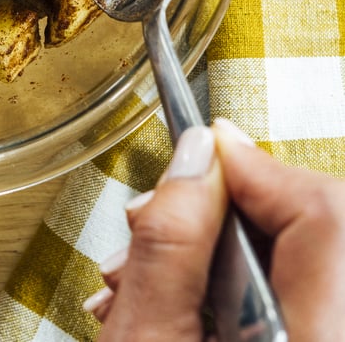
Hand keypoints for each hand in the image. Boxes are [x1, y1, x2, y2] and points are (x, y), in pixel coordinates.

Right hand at [87, 120, 344, 341]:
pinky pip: (295, 286)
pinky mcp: (311, 334)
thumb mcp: (143, 339)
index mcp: (310, 338)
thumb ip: (169, 242)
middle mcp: (337, 334)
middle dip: (228, 204)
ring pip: (302, 253)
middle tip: (165, 215)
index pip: (322, 211)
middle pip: (315, 224)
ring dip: (223, 242)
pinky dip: (238, 278)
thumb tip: (196, 153)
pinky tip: (187, 297)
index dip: (256, 165)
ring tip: (155, 271)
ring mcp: (328, 335)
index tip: (206, 146)